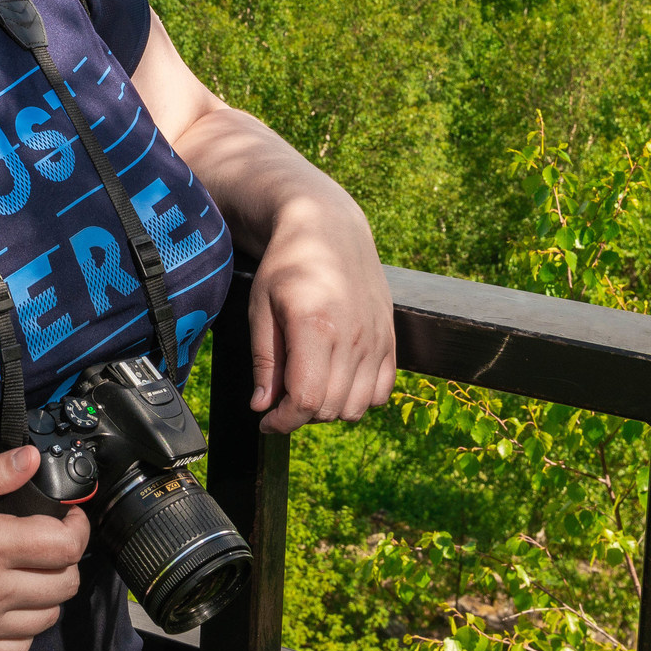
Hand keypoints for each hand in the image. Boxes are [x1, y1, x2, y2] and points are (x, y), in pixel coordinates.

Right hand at [0, 445, 90, 650]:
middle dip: (68, 559)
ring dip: (50, 594)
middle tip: (51, 540)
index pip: (65, 546)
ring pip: (46, 620)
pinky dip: (24, 631)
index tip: (68, 515)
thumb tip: (32, 458)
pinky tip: (9, 608)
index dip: (78, 527)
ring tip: (32, 572)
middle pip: (65, 585)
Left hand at [247, 193, 396, 433]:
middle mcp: (353, 335)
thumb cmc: (287, 265)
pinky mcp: (389, 338)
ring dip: (329, 410)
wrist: (329, 229)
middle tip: (281, 400)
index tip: (266, 420)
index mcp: (316, 325)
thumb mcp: (261, 307)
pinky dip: (359, 399)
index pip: (306, 399)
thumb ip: (265, 360)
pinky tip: (336, 380)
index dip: (283, 421)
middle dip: (300, 416)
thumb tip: (263, 408)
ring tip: (308, 387)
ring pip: (356, 407)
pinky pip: (381, 392)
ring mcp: (376, 338)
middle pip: (331, 408)